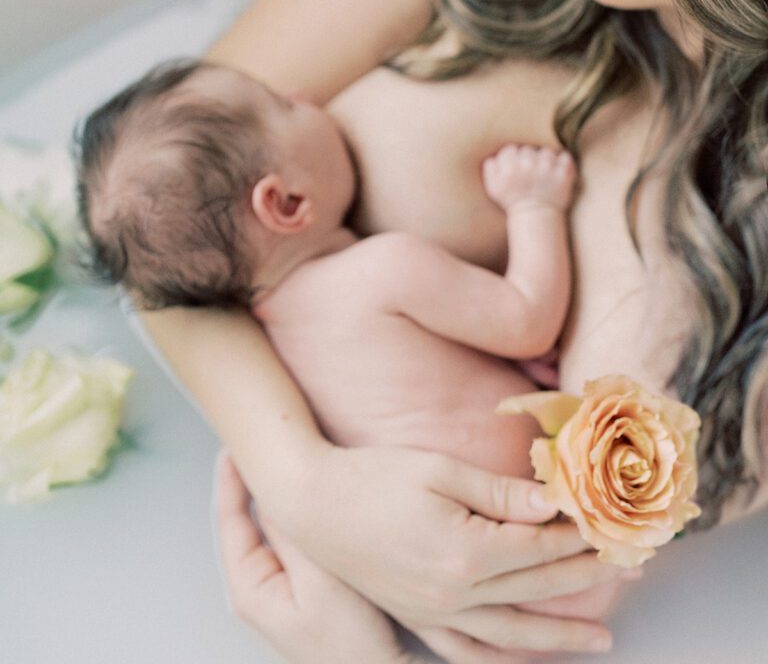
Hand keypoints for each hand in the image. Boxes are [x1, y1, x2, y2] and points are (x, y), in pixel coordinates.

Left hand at [215, 451, 418, 663]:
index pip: (230, 519)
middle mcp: (257, 587)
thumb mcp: (321, 583)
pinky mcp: (301, 589)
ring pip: (270, 529)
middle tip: (258, 444)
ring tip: (283, 461)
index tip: (233, 444)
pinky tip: (309, 499)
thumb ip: (296, 534)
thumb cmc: (350, 643)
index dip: (230, 478)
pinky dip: (295, 516)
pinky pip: (291, 541)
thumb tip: (275, 490)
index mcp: (249, 588)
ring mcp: (279, 589)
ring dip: (276, 497)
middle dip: (252, 483)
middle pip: (245, 520)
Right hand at [265, 443, 627, 661]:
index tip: (615, 529)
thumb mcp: (440, 470)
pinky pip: (470, 650)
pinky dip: (504, 658)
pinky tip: (528, 656)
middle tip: (631, 571)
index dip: (581, 537)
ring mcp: (434, 612)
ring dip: (559, 634)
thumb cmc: (374, 477)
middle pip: (536, 588)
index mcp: (464, 551)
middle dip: (587, 578)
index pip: (540, 548)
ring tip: (602, 639)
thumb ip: (500, 492)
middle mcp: (454, 593)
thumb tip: (553, 503)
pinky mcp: (418, 617)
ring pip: (511, 632)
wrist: (312, 505)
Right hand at [482, 145, 575, 212]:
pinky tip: (558, 168)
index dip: (513, 156)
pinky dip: (563, 160)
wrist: (534, 218)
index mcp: (509, 168)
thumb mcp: (493, 188)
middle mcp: (527, 165)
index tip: (516, 165)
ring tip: (544, 170)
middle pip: (528, 149)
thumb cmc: (512, 202)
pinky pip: (565, 157)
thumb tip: (494, 155)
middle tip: (530, 169)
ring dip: (545, 159)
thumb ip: (490, 168)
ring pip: (546, 151)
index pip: (510, 149)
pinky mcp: (562, 175)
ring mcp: (546, 169)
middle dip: (528, 158)